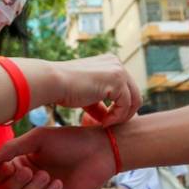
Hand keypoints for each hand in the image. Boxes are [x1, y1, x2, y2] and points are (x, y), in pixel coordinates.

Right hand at [0, 126, 116, 188]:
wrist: (99, 150)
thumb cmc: (69, 140)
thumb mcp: (37, 139)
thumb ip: (11, 149)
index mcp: (19, 164)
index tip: (8, 166)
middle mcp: (27, 182)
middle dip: (13, 185)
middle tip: (28, 171)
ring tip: (46, 175)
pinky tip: (59, 184)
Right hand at [18, 54, 140, 125]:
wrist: (53, 82)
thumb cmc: (64, 89)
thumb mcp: (87, 96)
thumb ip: (99, 103)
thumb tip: (108, 118)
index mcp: (110, 63)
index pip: (126, 89)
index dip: (119, 108)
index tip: (104, 120)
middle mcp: (117, 63)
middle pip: (134, 94)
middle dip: (124, 113)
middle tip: (108, 124)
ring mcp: (119, 71)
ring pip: (135, 101)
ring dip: (121, 117)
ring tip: (105, 124)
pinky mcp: (117, 81)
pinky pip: (126, 105)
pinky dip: (117, 117)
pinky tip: (104, 122)